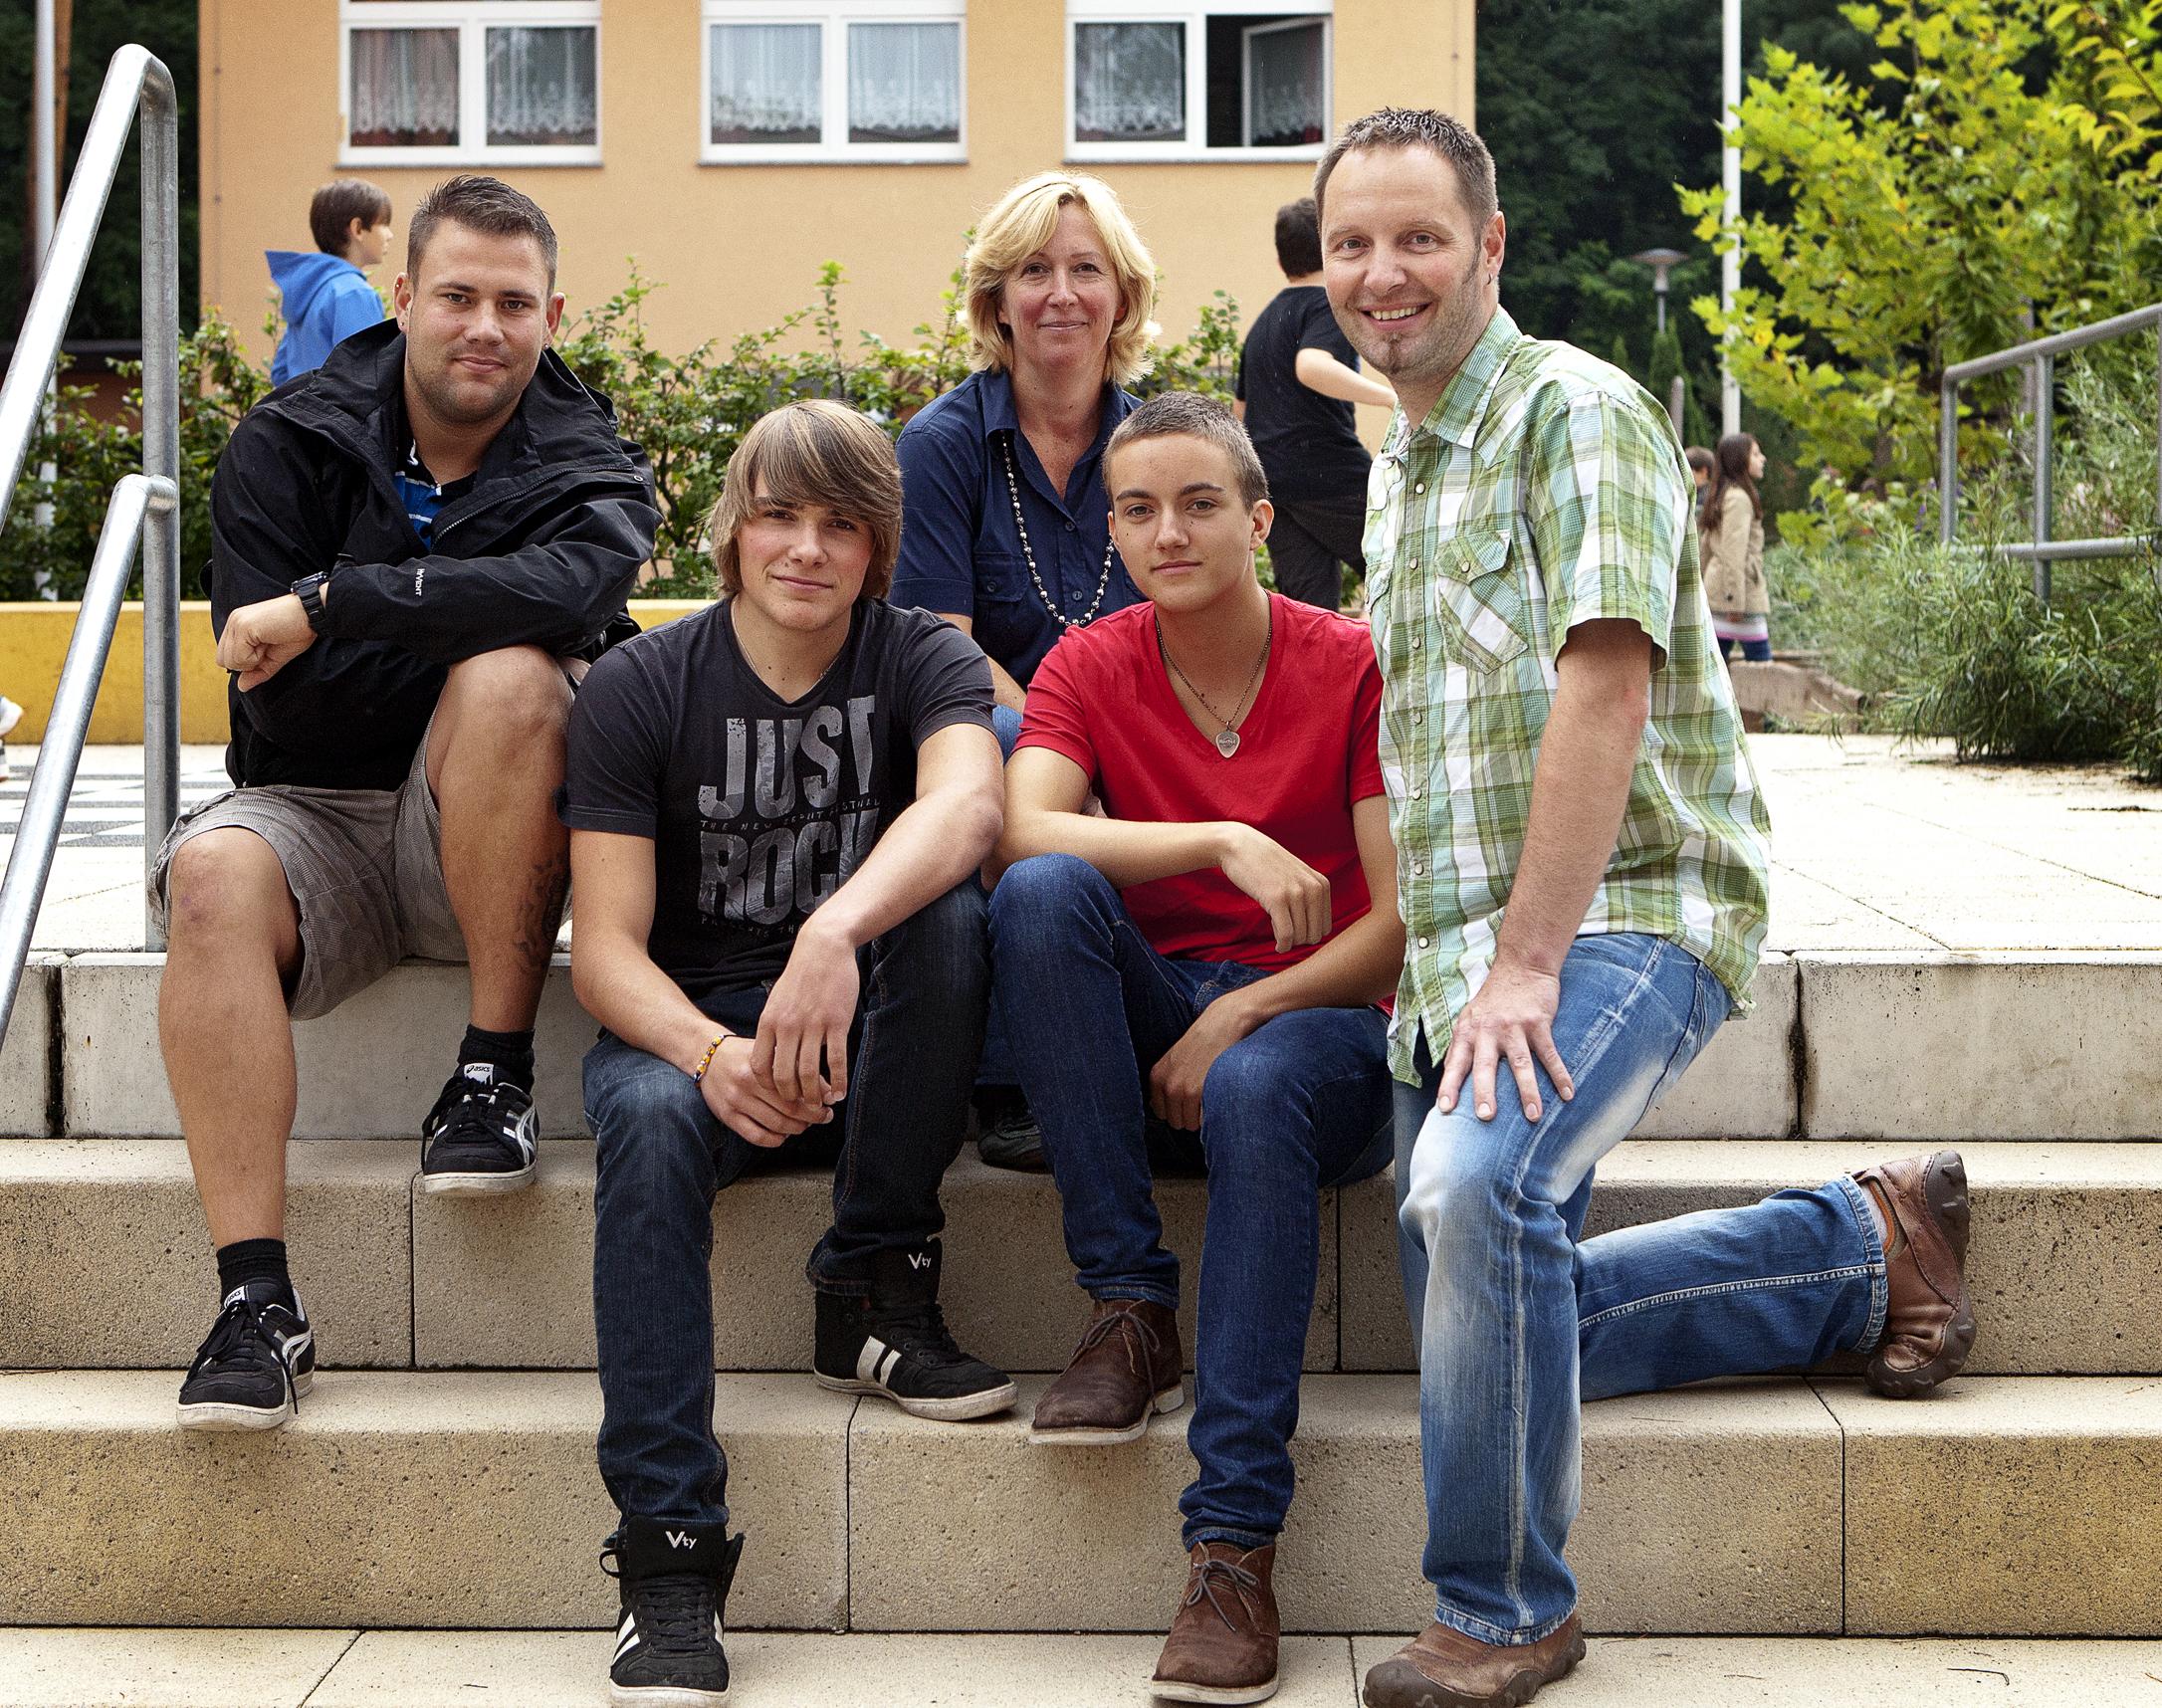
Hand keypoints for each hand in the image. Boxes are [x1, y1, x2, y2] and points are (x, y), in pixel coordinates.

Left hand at [217, 594, 317, 690]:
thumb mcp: (275, 656)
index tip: (267, 650)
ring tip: (268, 643)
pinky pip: (239, 657)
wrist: (312, 614)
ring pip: (229, 661)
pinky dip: (256, 658)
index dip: (246, 663)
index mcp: (238, 626)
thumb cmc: (297, 631)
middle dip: (246, 663)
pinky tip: (268, 642)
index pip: (225, 657)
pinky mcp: (242, 627)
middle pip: (223, 660)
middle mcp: (233, 622)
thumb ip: (257, 671)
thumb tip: (242, 686)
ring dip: (251, 661)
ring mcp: (236, 623)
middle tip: (267, 648)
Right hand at [697, 1035, 831, 1147]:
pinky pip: (755, 1136)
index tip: (829, 1104)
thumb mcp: (772, 1052)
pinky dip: (774, 1140)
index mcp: (763, 1064)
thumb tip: (830, 1093)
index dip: (818, 1100)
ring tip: (805, 1125)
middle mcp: (748, 1083)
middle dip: (813, 1117)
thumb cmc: (747, 1054)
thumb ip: (799, 1068)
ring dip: (797, 1129)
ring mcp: (736, 1101)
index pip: (798, 1088)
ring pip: (776, 1125)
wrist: (708, 1056)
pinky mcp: (727, 1116)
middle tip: (824, 1117)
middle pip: (790, 1109)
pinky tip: (784, 1135)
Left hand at [753, 915, 858, 1107]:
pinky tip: (842, 1091)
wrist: (823, 948)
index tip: (780, 1095)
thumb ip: (773, 1027)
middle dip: (792, 1098)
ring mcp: (812, 1025)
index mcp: (769, 1022)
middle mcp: (788, 1026)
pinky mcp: (837, 1022)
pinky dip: (839, 1081)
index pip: (760, 1066)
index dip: (768, 1087)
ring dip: (816, 1094)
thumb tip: (771, 1054)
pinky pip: (836, 1060)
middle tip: (802, 1107)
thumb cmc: (801, 975)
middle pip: (784, 1075)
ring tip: (822, 1104)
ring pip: (810, 1072)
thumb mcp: (777, 1000)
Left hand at [1148, 994, 1259, 1131]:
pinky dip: (1211, 1114)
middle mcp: (1165, 1085)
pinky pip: (1201, 1122)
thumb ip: (1166, 1083)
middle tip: (1203, 1098)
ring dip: (1201, 1117)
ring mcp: (1180, 1090)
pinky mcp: (1197, 1093)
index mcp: (1157, 1077)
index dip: (1178, 1109)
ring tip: (1211, 1096)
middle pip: (1174, 1122)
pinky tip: (1216, 1096)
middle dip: (1189, 1115)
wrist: (1224, 1023)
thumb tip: (1158, 1110)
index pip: (1161, 1113)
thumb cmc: (1205, 1042)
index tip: (1191, 1099)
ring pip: (1189, 1125)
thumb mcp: (1175, 1059)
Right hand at [1217, 824, 1331, 952]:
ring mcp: (1295, 893)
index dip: (1308, 934)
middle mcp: (1313, 888)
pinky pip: (1286, 935)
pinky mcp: (1277, 898)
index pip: (1325, 927)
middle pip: (1315, 935)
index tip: (1293, 930)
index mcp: (1321, 884)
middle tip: (1284, 933)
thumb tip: (1315, 934)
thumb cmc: (1266, 866)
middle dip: (1299, 941)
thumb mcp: (1297, 877)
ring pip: (1300, 937)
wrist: (1241, 846)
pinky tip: (1277, 945)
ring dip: (1289, 943)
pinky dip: (1282, 945)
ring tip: (1278, 933)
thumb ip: (1311, 898)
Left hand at [1437, 958, 1574, 1123]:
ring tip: (1533, 1116)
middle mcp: (1488, 1030)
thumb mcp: (1469, 1016)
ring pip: (1521, 1064)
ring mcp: (1514, 1027)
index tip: (1445, 1109)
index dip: (1449, 1085)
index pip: (1456, 1062)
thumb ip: (1460, 1044)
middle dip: (1485, 1092)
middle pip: (1486, 1066)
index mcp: (1469, 1031)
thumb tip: (1446, 1072)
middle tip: (1485, 1117)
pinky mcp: (1538, 1023)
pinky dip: (1560, 1075)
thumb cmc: (1494, 998)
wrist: (1522, 966)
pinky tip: (1568, 1094)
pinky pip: (1550, 1054)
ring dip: (1528, 1092)